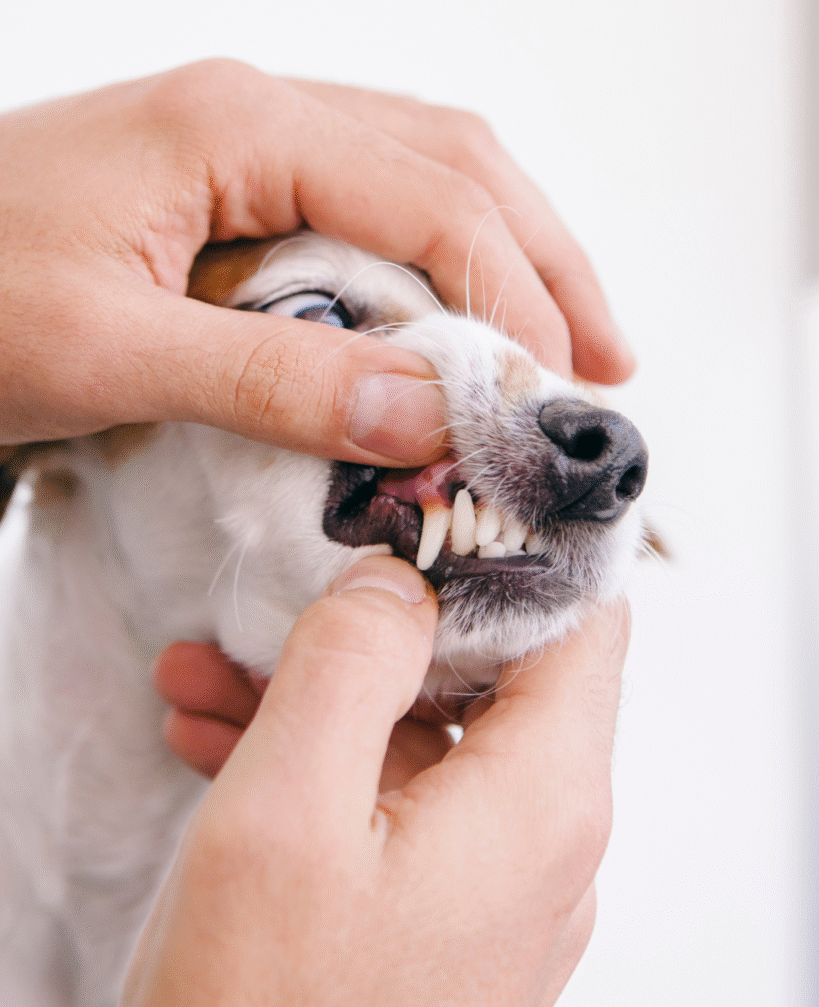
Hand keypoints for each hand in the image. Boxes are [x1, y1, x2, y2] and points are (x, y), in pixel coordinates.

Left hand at [0, 59, 631, 467]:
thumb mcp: (112, 349)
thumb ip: (274, 378)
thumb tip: (427, 414)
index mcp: (240, 125)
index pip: (433, 198)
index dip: (514, 297)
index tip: (551, 390)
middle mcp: (261, 114)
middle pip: (457, 166)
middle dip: (546, 262)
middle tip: (606, 358)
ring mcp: (250, 146)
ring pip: (424, 177)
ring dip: (508, 256)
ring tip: (563, 339)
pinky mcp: (235, 194)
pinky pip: (368, 213)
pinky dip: (436, 268)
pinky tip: (459, 318)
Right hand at [128, 556, 628, 1005]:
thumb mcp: (287, 813)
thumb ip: (351, 661)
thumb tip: (398, 578)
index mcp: (541, 798)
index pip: (582, 622)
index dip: (517, 551)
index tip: (435, 511)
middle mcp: (543, 837)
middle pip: (491, 673)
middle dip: (379, 626)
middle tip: (292, 598)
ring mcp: (494, 880)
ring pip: (425, 734)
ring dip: (325, 695)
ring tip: (215, 674)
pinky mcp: (443, 910)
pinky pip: (396, 799)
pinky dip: (323, 761)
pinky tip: (225, 741)